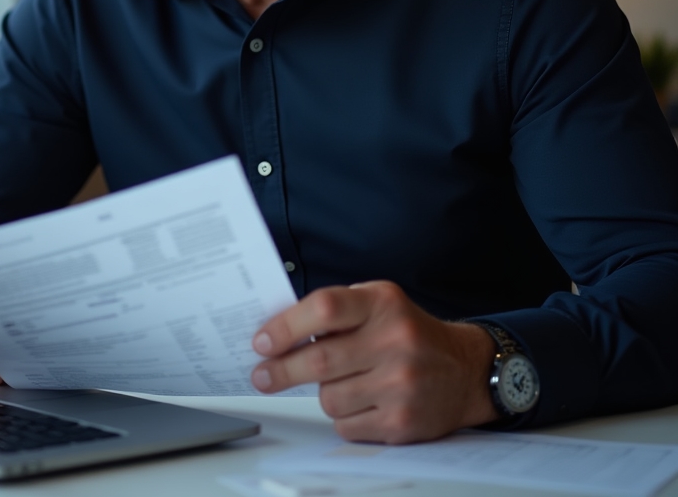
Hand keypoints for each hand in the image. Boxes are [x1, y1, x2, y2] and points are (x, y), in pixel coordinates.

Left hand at [250, 280, 496, 442]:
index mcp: (382, 304)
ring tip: (341, 381)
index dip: (286, 326)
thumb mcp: (378, 302)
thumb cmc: (409, 332)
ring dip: (323, 393)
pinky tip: (361, 401)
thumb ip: (336, 310)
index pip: (325, 309)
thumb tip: (278, 330)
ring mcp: (400, 384)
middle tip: (262, 375)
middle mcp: (394, 341)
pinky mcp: (402, 422)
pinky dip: (343, 416)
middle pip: (320, 360)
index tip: (261, 342)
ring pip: (329, 398)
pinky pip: (346, 425)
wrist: (465, 371)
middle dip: (281, 370)